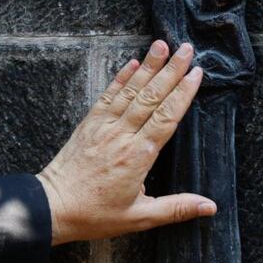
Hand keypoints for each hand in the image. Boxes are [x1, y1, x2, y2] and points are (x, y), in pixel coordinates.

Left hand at [36, 40, 214, 245]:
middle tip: (186, 49)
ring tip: (162, 45)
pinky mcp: (89, 123)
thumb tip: (210, 206)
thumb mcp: (140, 217)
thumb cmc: (95, 214)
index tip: (196, 74)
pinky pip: (108, 95)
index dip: (183, 93)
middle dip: (171, 70)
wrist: (52, 207)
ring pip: (130, 90)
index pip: (166, 117)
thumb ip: (176, 208)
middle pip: (151, 96)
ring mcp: (104, 126)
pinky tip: (132, 63)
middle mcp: (121, 135)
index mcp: (137, 156)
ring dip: (148, 66)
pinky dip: (121, 77)